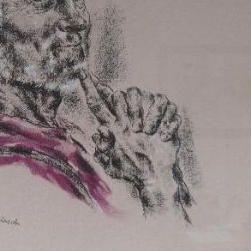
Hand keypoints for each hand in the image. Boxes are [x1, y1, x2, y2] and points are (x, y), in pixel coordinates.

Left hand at [79, 72, 190, 215]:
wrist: (154, 178)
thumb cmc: (130, 170)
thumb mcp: (112, 164)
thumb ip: (103, 150)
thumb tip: (102, 131)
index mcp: (114, 123)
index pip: (98, 102)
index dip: (89, 87)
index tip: (81, 72)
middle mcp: (129, 115)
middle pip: (125, 94)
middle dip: (130, 109)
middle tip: (134, 130)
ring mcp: (149, 114)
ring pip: (148, 95)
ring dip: (150, 115)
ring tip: (148, 133)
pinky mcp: (167, 117)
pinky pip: (169, 107)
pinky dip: (167, 123)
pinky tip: (163, 137)